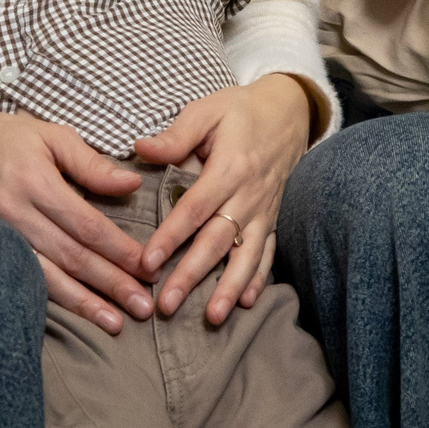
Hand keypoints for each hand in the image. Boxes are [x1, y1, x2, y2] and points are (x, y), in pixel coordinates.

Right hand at [0, 90, 153, 333]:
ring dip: (82, 303)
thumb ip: (91, 163)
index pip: (85, 225)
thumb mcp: (51, 135)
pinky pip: (20, 280)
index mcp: (36, 181)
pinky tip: (71, 316)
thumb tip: (132, 184)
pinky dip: (48, 301)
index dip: (118, 249)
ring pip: (45, 277)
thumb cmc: (5, 137)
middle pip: (70, 256)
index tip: (148, 268)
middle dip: (110, 283)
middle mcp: (14, 213)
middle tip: (143, 307)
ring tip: (115, 322)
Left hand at [131, 73, 313, 325]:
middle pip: (218, 240)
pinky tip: (246, 301)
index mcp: (230, 166)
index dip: (171, 236)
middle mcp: (250, 193)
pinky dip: (259, 278)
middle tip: (167, 304)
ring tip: (212, 317)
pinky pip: (268, 252)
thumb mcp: (206, 111)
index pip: (195, 208)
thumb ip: (175, 135)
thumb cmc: (240, 111)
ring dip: (229, 286)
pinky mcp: (273, 217)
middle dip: (193, 274)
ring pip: (246, 254)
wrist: (288, 110)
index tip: (147, 263)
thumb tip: (140, 148)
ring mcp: (264, 209)